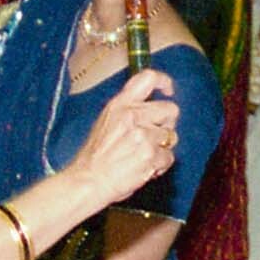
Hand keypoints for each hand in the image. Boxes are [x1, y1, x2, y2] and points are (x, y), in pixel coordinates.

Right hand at [72, 69, 182, 204]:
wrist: (88, 181)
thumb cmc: (95, 157)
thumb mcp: (105, 122)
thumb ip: (127, 111)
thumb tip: (150, 108)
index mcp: (119, 105)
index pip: (148, 78)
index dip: (164, 81)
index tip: (169, 90)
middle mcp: (132, 116)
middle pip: (171, 109)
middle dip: (168, 124)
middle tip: (156, 136)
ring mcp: (142, 135)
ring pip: (172, 136)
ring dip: (162, 148)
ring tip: (144, 156)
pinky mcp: (150, 155)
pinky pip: (169, 157)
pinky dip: (160, 165)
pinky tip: (145, 167)